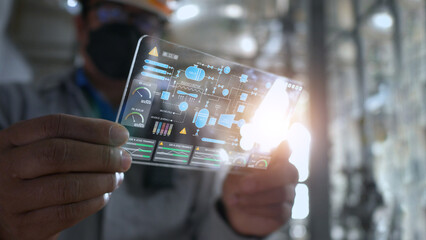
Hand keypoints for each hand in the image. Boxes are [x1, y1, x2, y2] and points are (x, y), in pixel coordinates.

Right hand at [0, 114, 131, 239]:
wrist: (4, 214)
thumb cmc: (33, 176)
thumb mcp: (38, 151)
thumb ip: (73, 141)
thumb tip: (117, 139)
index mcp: (11, 140)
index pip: (54, 125)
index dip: (93, 128)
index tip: (121, 135)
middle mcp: (6, 167)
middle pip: (59, 154)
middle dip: (101, 156)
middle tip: (124, 159)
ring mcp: (12, 199)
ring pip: (67, 186)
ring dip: (102, 181)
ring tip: (116, 178)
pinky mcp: (24, 227)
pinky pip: (68, 213)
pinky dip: (94, 202)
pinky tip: (103, 195)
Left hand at [222, 142, 297, 235]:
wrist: (232, 208)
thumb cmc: (237, 184)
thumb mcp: (238, 172)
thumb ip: (253, 161)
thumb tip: (270, 149)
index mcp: (275, 160)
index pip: (285, 152)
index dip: (285, 149)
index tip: (284, 144)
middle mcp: (287, 176)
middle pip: (287, 173)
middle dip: (263, 180)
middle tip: (242, 186)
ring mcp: (289, 194)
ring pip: (280, 194)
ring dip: (254, 197)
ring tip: (236, 199)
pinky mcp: (286, 213)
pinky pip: (278, 210)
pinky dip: (257, 209)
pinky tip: (244, 207)